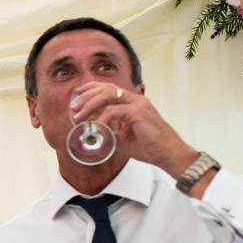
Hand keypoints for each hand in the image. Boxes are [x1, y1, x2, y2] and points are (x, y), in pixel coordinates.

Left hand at [71, 82, 195, 175]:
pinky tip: (96, 127)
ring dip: (90, 104)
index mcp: (134, 103)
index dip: (93, 88)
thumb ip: (110, 132)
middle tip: (74, 107)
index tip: (79, 93)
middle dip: (87, 95)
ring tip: (79, 115)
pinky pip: (114, 111)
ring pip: (109, 95)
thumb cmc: (150, 147)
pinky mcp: (139, 113)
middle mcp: (136, 100)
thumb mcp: (123, 138)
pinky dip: (102, 118)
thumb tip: (94, 133)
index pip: (110, 88)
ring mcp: (139, 104)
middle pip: (107, 88)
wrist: (168, 154)